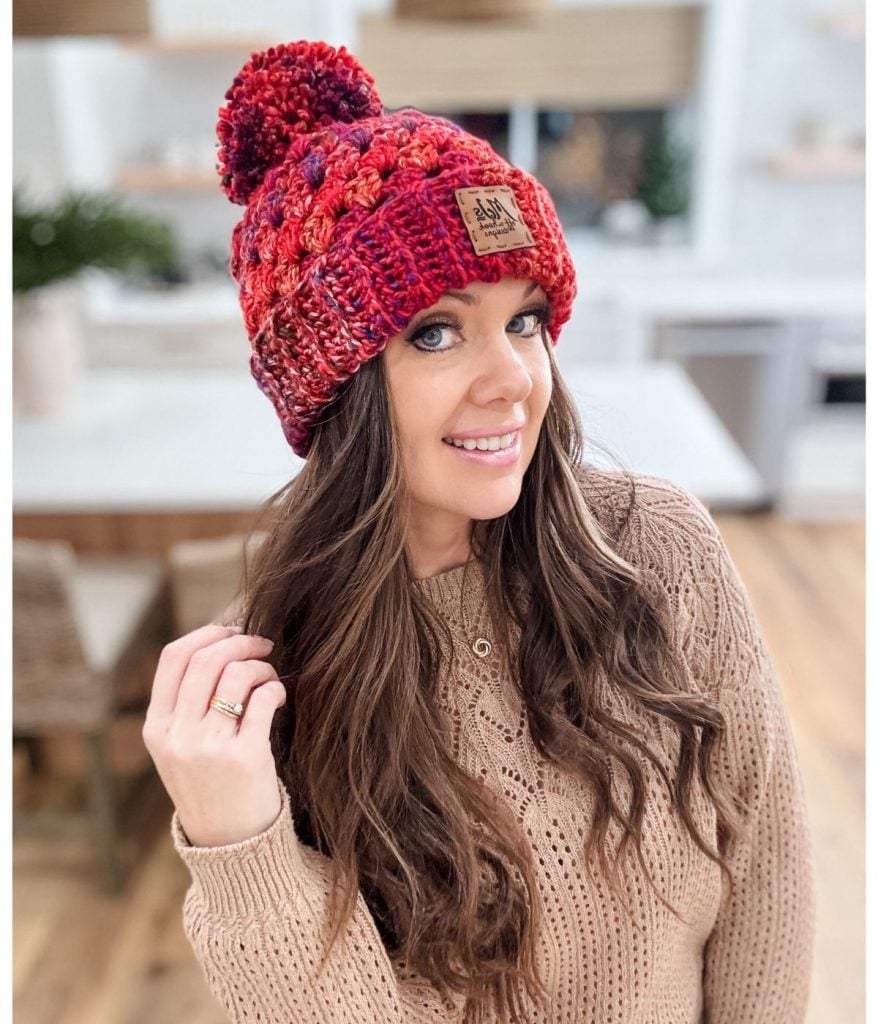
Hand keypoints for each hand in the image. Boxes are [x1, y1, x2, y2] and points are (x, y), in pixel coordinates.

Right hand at [142, 623, 286, 846]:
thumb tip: (219, 642)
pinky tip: (279, 699)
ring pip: (236, 675)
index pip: (173, 658)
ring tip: (270, 678)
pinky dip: (275, 689)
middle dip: (240, 641)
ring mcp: (209, 748)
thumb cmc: (212, 785)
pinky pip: (263, 700)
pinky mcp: (245, 758)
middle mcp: (178, 737)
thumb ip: (186, 703)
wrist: (231, 845)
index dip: (207, 634)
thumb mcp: (179, 748)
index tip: (232, 630)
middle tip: (262, 645)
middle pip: (207, 659)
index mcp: (157, 729)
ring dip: (261, 666)